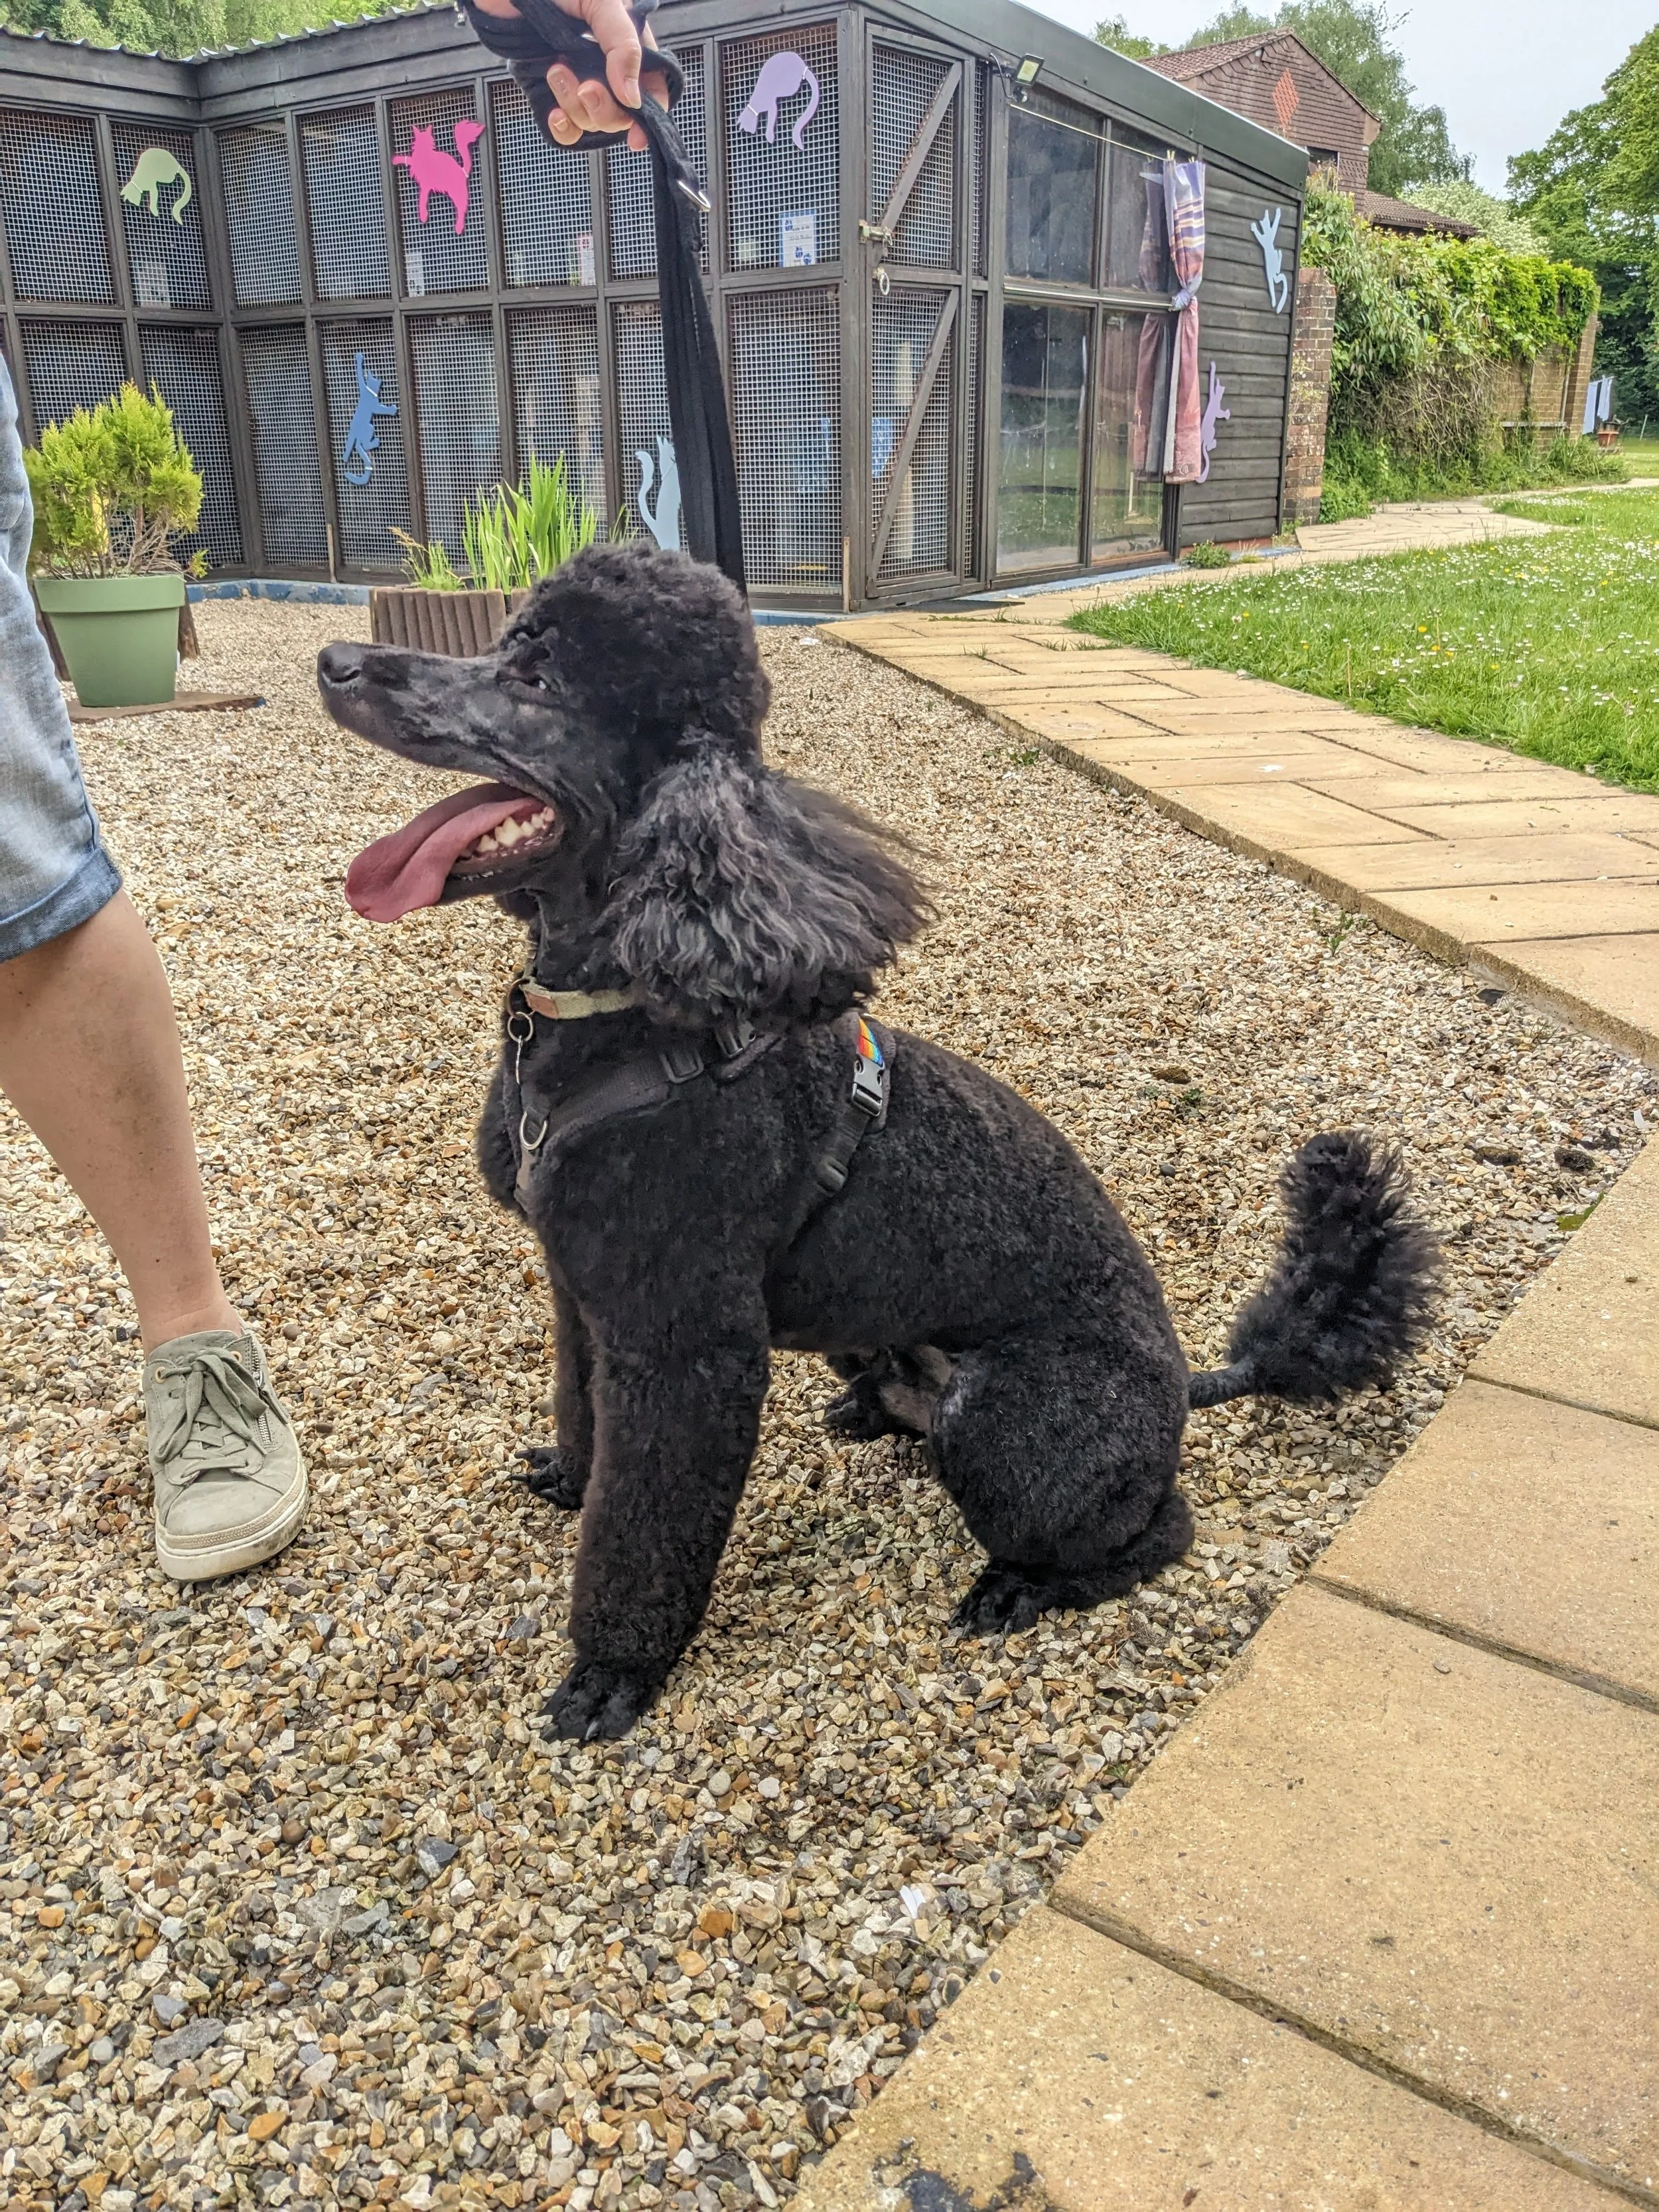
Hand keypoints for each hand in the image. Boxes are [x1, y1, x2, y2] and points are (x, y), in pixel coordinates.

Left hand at [472, 0, 669, 151]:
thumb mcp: (600, 2)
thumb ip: (623, 45)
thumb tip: (633, 97)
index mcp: (626, 42)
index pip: (652, 86)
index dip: (651, 114)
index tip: (636, 134)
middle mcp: (605, 66)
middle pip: (622, 113)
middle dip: (603, 109)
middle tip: (586, 87)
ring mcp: (579, 81)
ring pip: (592, 121)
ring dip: (574, 105)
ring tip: (555, 70)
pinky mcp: (551, 93)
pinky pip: (567, 130)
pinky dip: (562, 127)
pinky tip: (553, 112)